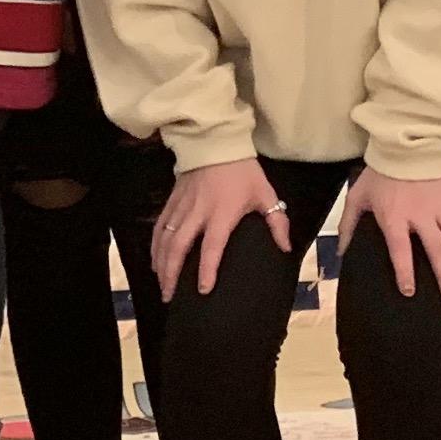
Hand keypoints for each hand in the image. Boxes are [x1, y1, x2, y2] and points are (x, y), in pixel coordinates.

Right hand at [152, 159, 293, 297]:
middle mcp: (197, 213)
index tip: (204, 290)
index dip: (207, 269)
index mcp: (221, 213)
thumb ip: (277, 222)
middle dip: (172, 274)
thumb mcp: (265, 193)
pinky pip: (159, 227)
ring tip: (162, 286)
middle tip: (170, 297)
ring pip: (165, 239)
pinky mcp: (172, 201)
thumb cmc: (243, 171)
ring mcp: (181, 207)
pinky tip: (155, 262)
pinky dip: (154, 246)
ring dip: (161, 264)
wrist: (216, 142)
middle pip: (179, 247)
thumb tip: (285, 248)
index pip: (212, 247)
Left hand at [340, 167, 440, 300]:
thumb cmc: (380, 173)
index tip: (410, 292)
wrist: (405, 141)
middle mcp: (422, 214)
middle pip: (438, 252)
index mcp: (395, 217)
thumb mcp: (358, 197)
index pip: (401, 251)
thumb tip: (341, 254)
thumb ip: (348, 226)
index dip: (405, 274)